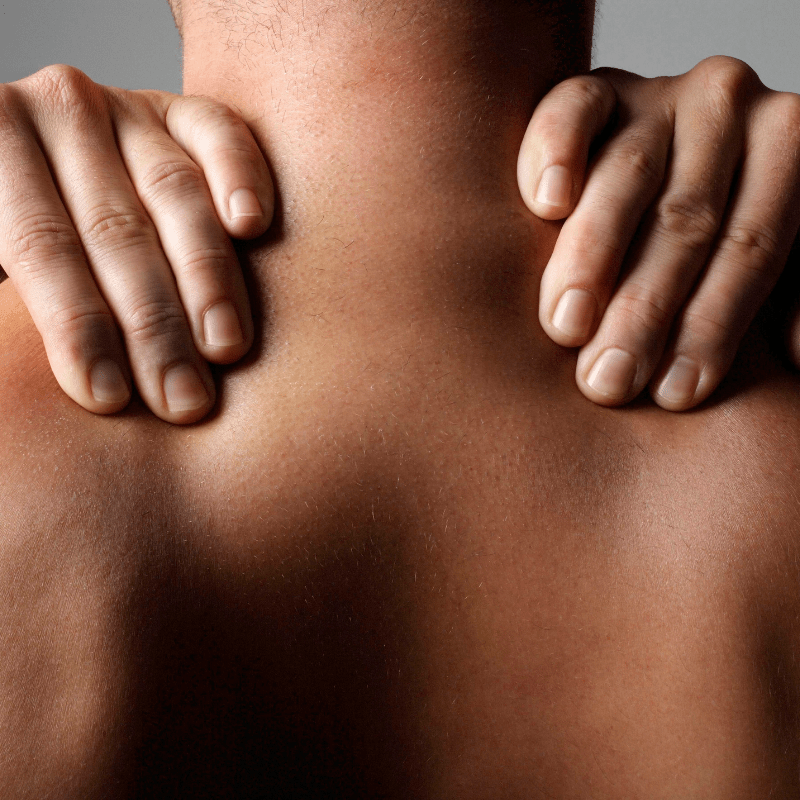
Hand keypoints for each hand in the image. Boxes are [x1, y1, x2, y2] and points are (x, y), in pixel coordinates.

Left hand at [0, 65, 273, 422]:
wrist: (51, 179)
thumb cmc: (26, 251)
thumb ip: (15, 295)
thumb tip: (22, 379)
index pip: (40, 247)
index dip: (77, 327)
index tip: (109, 398)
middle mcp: (57, 113)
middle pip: (115, 231)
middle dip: (153, 325)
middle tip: (183, 398)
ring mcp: (127, 109)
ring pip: (174, 195)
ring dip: (208, 279)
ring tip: (225, 347)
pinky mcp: (184, 113)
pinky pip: (220, 135)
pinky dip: (241, 177)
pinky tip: (251, 226)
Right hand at [518, 56, 799, 409]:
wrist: (669, 164)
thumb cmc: (714, 241)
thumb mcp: (766, 262)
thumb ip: (788, 295)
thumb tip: (796, 356)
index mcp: (790, 144)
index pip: (754, 244)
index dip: (714, 324)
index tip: (676, 394)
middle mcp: (728, 106)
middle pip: (686, 218)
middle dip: (644, 309)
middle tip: (609, 380)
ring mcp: (657, 93)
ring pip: (623, 176)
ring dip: (590, 258)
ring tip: (566, 327)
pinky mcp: (596, 90)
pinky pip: (572, 112)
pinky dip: (556, 154)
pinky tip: (547, 204)